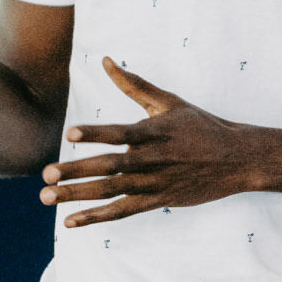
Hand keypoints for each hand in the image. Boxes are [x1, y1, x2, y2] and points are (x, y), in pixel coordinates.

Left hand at [39, 57, 266, 226]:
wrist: (234, 159)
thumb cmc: (199, 125)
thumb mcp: (169, 101)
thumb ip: (134, 84)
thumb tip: (106, 60)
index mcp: (154, 132)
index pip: (121, 133)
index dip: (96, 132)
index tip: (70, 133)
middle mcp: (152, 160)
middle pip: (110, 167)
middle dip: (77, 171)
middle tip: (46, 174)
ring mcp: (154, 184)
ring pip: (111, 192)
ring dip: (78, 196)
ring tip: (47, 197)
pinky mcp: (156, 201)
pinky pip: (122, 212)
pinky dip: (96, 217)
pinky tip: (71, 221)